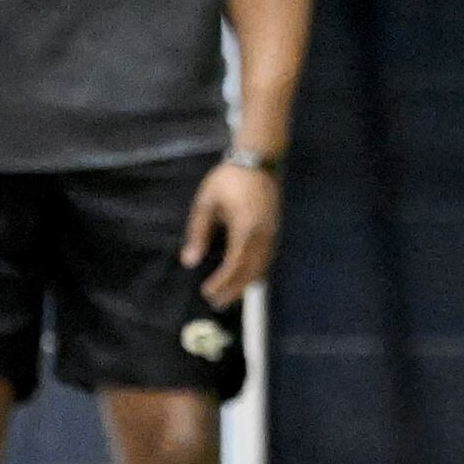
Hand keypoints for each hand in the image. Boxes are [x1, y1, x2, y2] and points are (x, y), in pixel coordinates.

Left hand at [183, 159, 282, 308]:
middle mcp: (262, 234)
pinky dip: (254, 272)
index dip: (222, 282)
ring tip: (228, 297)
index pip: (235, 263)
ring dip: (245, 284)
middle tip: (216, 303)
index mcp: (245, 227)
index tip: (207, 292)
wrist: (258, 159)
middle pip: (251, 270)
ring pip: (261, 266)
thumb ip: (198, 232)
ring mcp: (272, 232)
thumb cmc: (228, 178)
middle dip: (234, 289)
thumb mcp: (206, 202)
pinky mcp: (274, 230)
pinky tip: (244, 279)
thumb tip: (189, 261)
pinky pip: (266, 258)